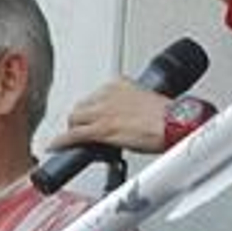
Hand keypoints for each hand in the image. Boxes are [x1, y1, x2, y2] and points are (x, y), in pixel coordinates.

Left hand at [50, 80, 170, 153]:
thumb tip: (133, 119)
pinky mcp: (101, 130)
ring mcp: (103, 112)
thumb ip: (135, 106)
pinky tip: (56, 146)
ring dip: (73, 129)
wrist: (175, 123)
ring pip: (75, 119)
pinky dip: (62, 142)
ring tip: (74, 138)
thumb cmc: (168, 116)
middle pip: (82, 106)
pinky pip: (73, 136)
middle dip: (82, 118)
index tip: (97, 116)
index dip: (94, 109)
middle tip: (86, 129)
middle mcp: (109, 94)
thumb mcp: (149, 102)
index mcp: (120, 84)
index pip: (96, 95)